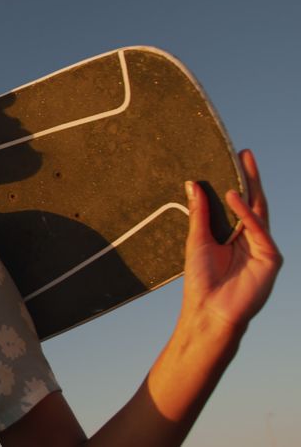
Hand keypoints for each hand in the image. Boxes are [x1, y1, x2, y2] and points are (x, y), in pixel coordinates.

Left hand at [182, 149, 282, 331]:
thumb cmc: (202, 280)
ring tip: (241, 164)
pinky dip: (247, 213)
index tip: (233, 158)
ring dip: (251, 188)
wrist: (209, 311)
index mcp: (235, 235)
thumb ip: (199, 213)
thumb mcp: (197, 239)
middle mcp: (251, 239)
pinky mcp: (270, 258)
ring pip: (259, 212)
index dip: (237, 181)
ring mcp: (263, 248)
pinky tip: (234, 196)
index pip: (238, 203)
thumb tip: (193, 183)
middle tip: (244, 154)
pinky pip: (259, 230)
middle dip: (250, 178)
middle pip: (253, 202)